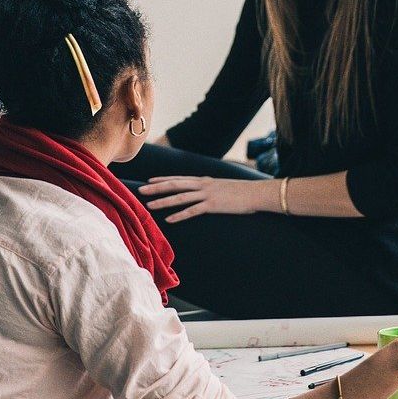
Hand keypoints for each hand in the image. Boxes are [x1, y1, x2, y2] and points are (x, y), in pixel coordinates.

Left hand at [140, 177, 277, 222]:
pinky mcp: (213, 205)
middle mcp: (203, 185)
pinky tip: (169, 220)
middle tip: (140, 190)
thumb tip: (205, 193)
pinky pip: (192, 211)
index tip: (149, 181)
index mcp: (204, 180)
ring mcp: (207, 195)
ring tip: (149, 205)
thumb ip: (212, 189)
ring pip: (180, 197)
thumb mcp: (224, 187)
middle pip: (174, 185)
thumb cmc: (242, 192)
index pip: (179, 178)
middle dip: (156, 188)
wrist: (256, 193)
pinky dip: (179, 215)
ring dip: (163, 201)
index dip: (163, 180)